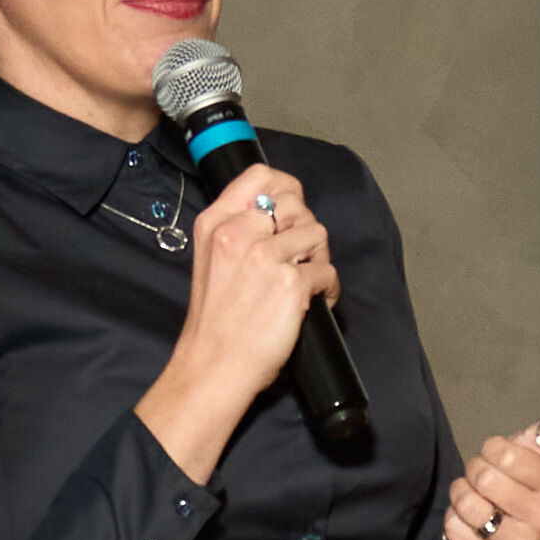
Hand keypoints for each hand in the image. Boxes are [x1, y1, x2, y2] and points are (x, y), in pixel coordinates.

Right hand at [147, 164, 337, 461]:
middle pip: (295, 205)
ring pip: (316, 234)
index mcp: (216, 223)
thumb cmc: (215, 320)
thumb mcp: (211, 260)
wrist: (212, 364)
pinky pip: (327, 270)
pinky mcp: (291, 283)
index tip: (293, 207)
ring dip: (319, 257)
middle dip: (306, 230)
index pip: (258, 175)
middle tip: (302, 257)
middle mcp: (239, 233)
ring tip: (308, 281)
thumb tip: (277, 217)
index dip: (286, 187)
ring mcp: (265, 256)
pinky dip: (328, 288)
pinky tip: (315, 302)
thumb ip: (237, 232)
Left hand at [436, 409, 539, 539]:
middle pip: (486, 479)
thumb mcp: (536, 450)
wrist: (506, 524)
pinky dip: (453, 519)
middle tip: (480, 476)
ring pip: (468, 504)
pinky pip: (454, 530)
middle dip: (475, 470)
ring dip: (461, 494)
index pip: (506, 456)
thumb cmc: (520, 479)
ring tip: (472, 495)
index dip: (492, 449)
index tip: (495, 455)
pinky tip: (467, 520)